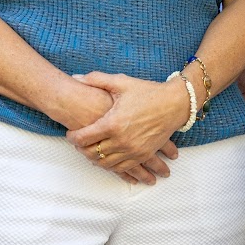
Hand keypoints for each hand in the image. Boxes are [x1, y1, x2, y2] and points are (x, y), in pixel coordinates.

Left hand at [68, 72, 188, 177]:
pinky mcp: (143, 155)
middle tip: (78, 144)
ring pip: (105, 164)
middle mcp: (121, 140)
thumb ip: (96, 79)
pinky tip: (107, 160)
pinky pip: (122, 168)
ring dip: (94, 160)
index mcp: (112, 123)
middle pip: (92, 153)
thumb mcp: (121, 83)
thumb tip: (76, 77)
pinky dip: (111, 166)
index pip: (83, 138)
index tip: (70, 135)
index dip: (73, 138)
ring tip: (91, 151)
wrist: (174, 104)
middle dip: (81, 149)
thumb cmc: (147, 92)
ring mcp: (133, 150)